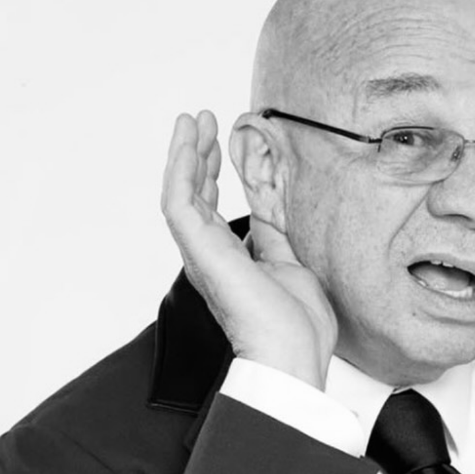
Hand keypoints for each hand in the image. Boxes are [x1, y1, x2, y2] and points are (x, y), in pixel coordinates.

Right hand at [161, 111, 336, 388]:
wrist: (294, 353)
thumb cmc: (296, 323)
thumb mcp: (290, 264)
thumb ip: (275, 237)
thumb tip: (273, 209)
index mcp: (228, 259)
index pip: (211, 208)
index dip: (211, 173)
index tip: (218, 143)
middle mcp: (208, 255)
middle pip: (193, 195)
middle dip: (196, 155)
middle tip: (202, 121)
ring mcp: (201, 253)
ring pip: (180, 193)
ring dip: (184, 154)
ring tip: (192, 120)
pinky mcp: (200, 250)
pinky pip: (178, 202)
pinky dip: (180, 169)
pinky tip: (188, 142)